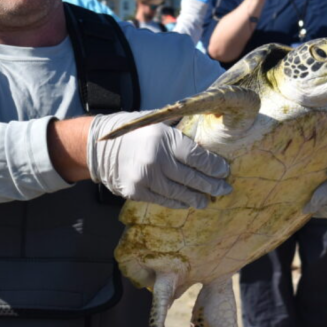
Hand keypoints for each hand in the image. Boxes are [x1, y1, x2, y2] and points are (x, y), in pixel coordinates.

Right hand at [88, 112, 231, 208]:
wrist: (101, 146)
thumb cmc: (136, 133)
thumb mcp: (158, 123)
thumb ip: (181, 130)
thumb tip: (210, 135)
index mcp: (164, 138)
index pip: (197, 157)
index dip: (215, 167)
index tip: (225, 171)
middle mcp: (156, 159)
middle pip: (192, 177)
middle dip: (212, 185)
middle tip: (225, 189)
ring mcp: (145, 178)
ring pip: (179, 193)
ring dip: (197, 198)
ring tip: (208, 200)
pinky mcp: (137, 191)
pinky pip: (164, 200)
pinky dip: (178, 203)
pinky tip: (188, 202)